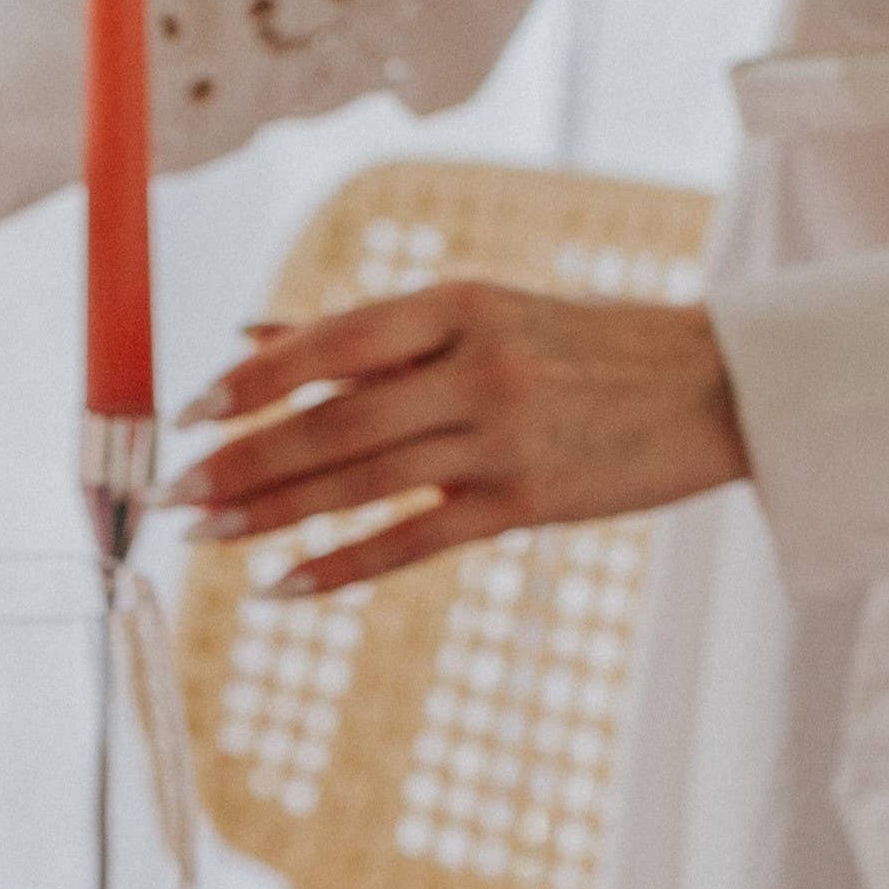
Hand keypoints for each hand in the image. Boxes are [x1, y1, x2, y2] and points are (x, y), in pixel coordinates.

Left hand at [173, 276, 746, 588]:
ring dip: (271, 512)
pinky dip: (343, 563)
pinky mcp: (528, 500)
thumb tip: (251, 334)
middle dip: (241, 460)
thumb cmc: (588, 346)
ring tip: (204, 535)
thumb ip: (370, 332)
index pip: (332, 339)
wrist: (717, 385)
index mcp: (459, 303)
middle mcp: (474, 365)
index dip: (254, 378)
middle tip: (171, 493)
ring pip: (361, 480)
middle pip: (332, 419)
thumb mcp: (485, 314)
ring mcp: (501, 437)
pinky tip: (284, 585)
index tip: (189, 411)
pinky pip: (416, 540)